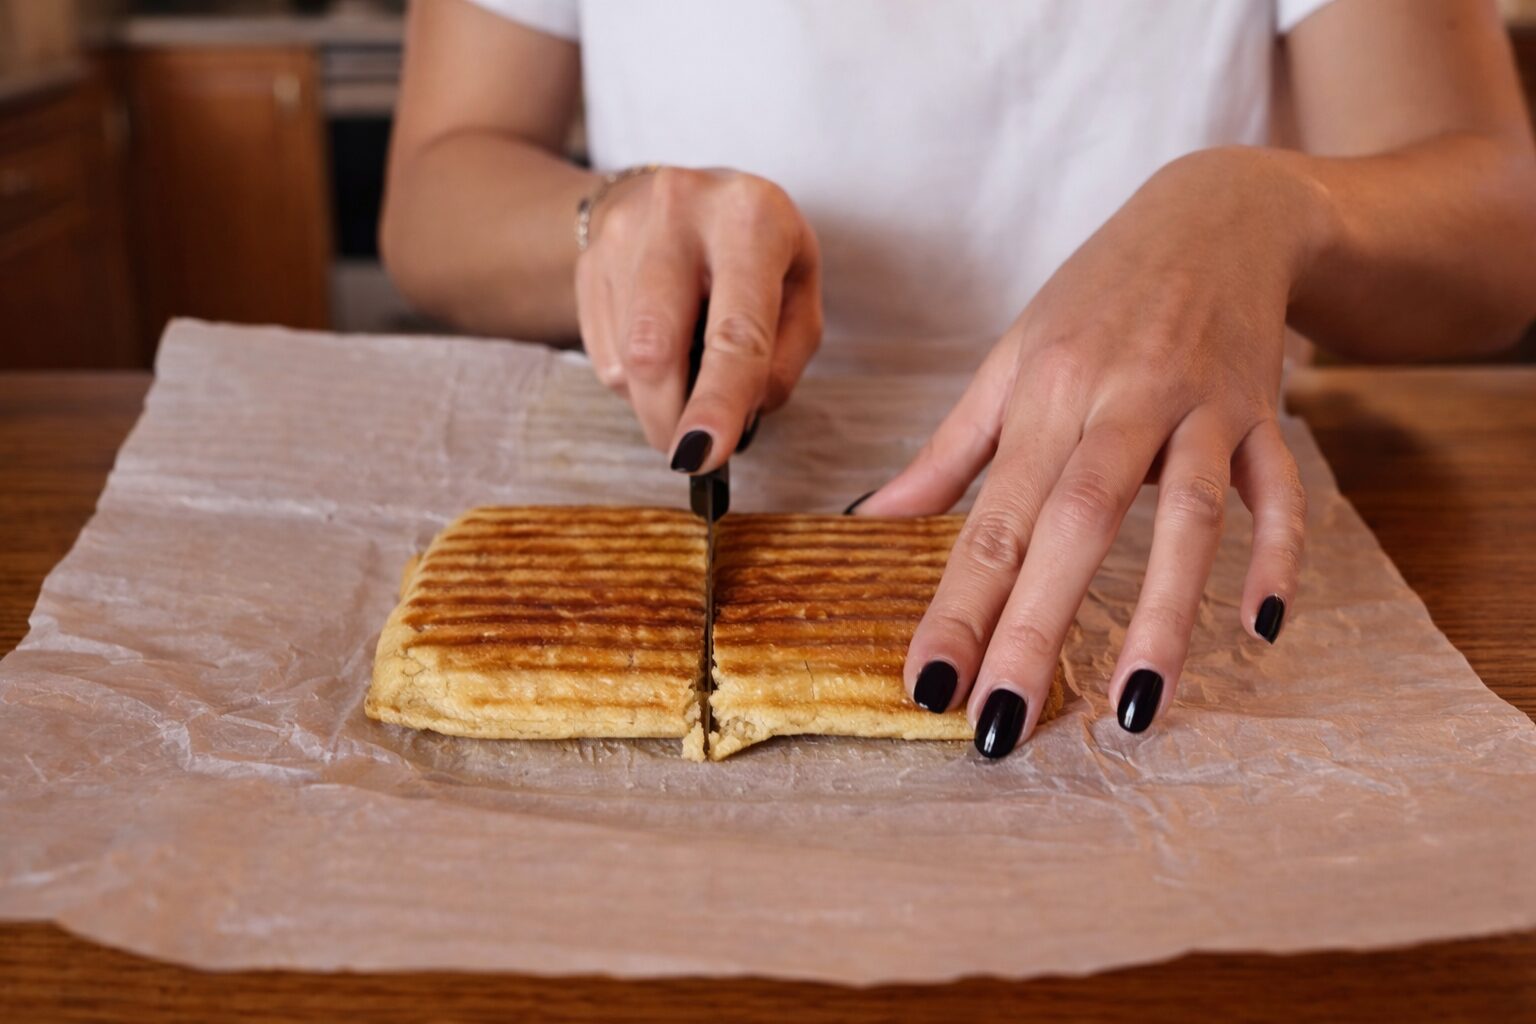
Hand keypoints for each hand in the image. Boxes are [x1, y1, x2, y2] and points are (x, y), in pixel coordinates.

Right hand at [576, 167, 822, 469]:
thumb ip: (784, 358)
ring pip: (624, 363)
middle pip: (653, 351)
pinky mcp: (587, 261)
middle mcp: (678, 213)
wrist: (684, 193)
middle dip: (669, 419)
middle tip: (690, 452)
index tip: (704, 455)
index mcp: (749, 219)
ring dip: (657, 399)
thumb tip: (738, 419)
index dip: (718, 402)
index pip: (732, 331)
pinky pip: (602, 355)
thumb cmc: (758, 249)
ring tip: (690, 368)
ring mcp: (621, 234)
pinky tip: (661, 345)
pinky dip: (635, 378)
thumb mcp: (800, 288)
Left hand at [856, 148, 1311, 755]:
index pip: (990, 519)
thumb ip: (948, 453)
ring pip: (1184, 514)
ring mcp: (1198, 407)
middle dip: (1036, 630)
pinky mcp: (1262, 413)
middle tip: (1002, 726)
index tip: (927, 683)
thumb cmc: (1095, 298)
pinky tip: (1261, 628)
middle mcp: (1117, 401)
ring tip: (1135, 707)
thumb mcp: (1010, 361)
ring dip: (1161, 612)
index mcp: (1041, 395)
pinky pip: (1277, 489)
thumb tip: (873, 521)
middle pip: (1074, 524)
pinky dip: (1277, 554)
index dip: (957, 604)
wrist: (1215, 212)